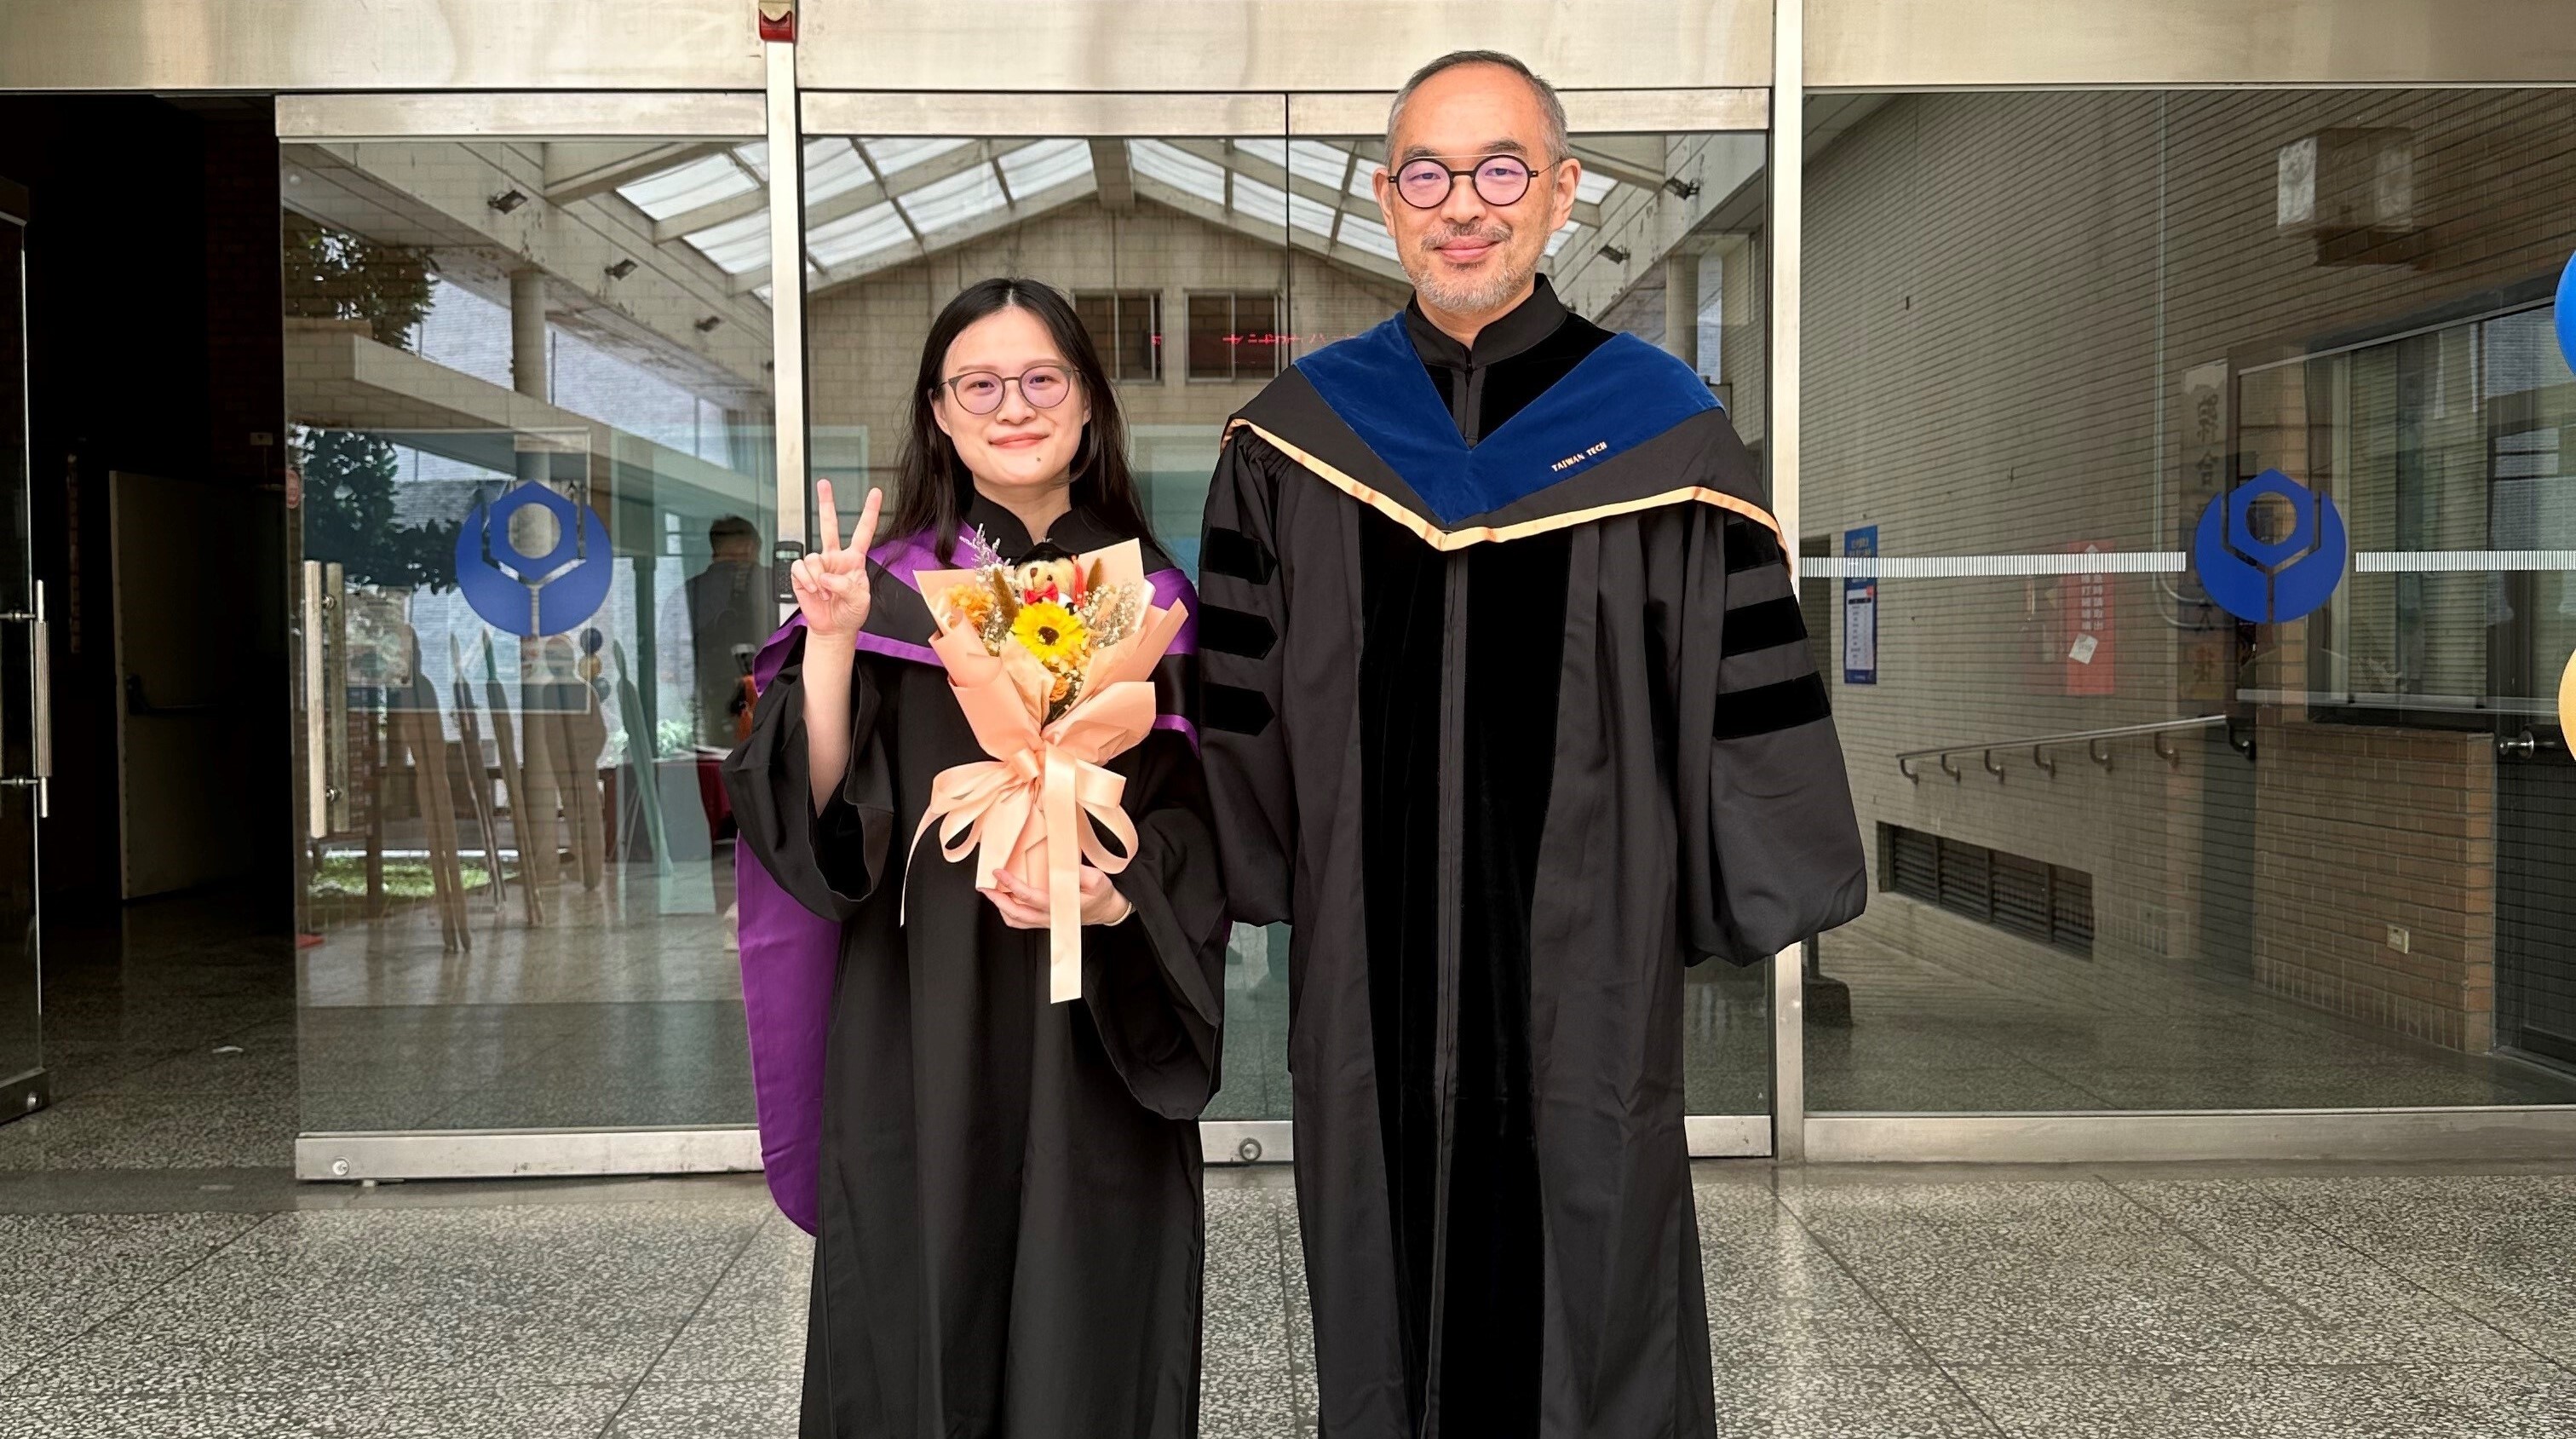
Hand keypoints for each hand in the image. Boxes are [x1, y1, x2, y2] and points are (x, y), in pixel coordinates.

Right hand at [789, 479, 882, 639]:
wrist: (833, 628)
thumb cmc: (851, 613)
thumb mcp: (861, 600)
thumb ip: (847, 585)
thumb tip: (827, 576)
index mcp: (854, 560)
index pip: (863, 532)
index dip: (870, 513)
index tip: (875, 494)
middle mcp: (835, 557)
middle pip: (829, 525)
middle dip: (826, 504)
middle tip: (824, 484)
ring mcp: (818, 565)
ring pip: (813, 557)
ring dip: (818, 578)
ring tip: (824, 593)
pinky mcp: (802, 574)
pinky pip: (800, 568)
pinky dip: (806, 581)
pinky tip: (813, 590)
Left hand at [982, 866, 1132, 928]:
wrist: (1108, 910)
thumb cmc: (1102, 895)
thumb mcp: (1098, 880)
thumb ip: (1080, 873)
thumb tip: (1060, 863)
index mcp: (1060, 906)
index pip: (1029, 897)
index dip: (1011, 884)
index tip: (999, 872)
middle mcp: (1049, 917)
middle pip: (1016, 914)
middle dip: (996, 900)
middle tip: (983, 886)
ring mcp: (1046, 922)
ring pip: (1016, 921)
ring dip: (1000, 908)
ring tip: (991, 893)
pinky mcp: (1045, 922)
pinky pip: (1022, 922)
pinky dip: (1009, 913)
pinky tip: (1005, 902)